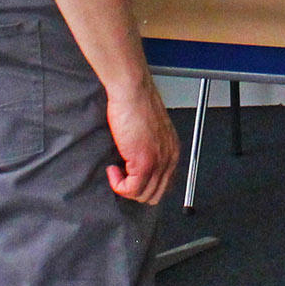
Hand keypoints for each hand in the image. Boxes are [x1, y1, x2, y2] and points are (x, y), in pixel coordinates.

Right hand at [104, 82, 179, 204]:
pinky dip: (118, 185)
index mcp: (172, 150)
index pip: (164, 184)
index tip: (130, 178)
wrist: (133, 90)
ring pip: (143, 195)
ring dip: (125, 188)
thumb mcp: (149, 131)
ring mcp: (158, 162)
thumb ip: (150, 148)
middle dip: (134, 191)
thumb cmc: (137, 103)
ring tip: (115, 171)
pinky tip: (112, 170)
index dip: (144, 186)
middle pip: (155, 194)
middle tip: (121, 178)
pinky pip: (131, 189)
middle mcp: (169, 158)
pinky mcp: (144, 162)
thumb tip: (136, 165)